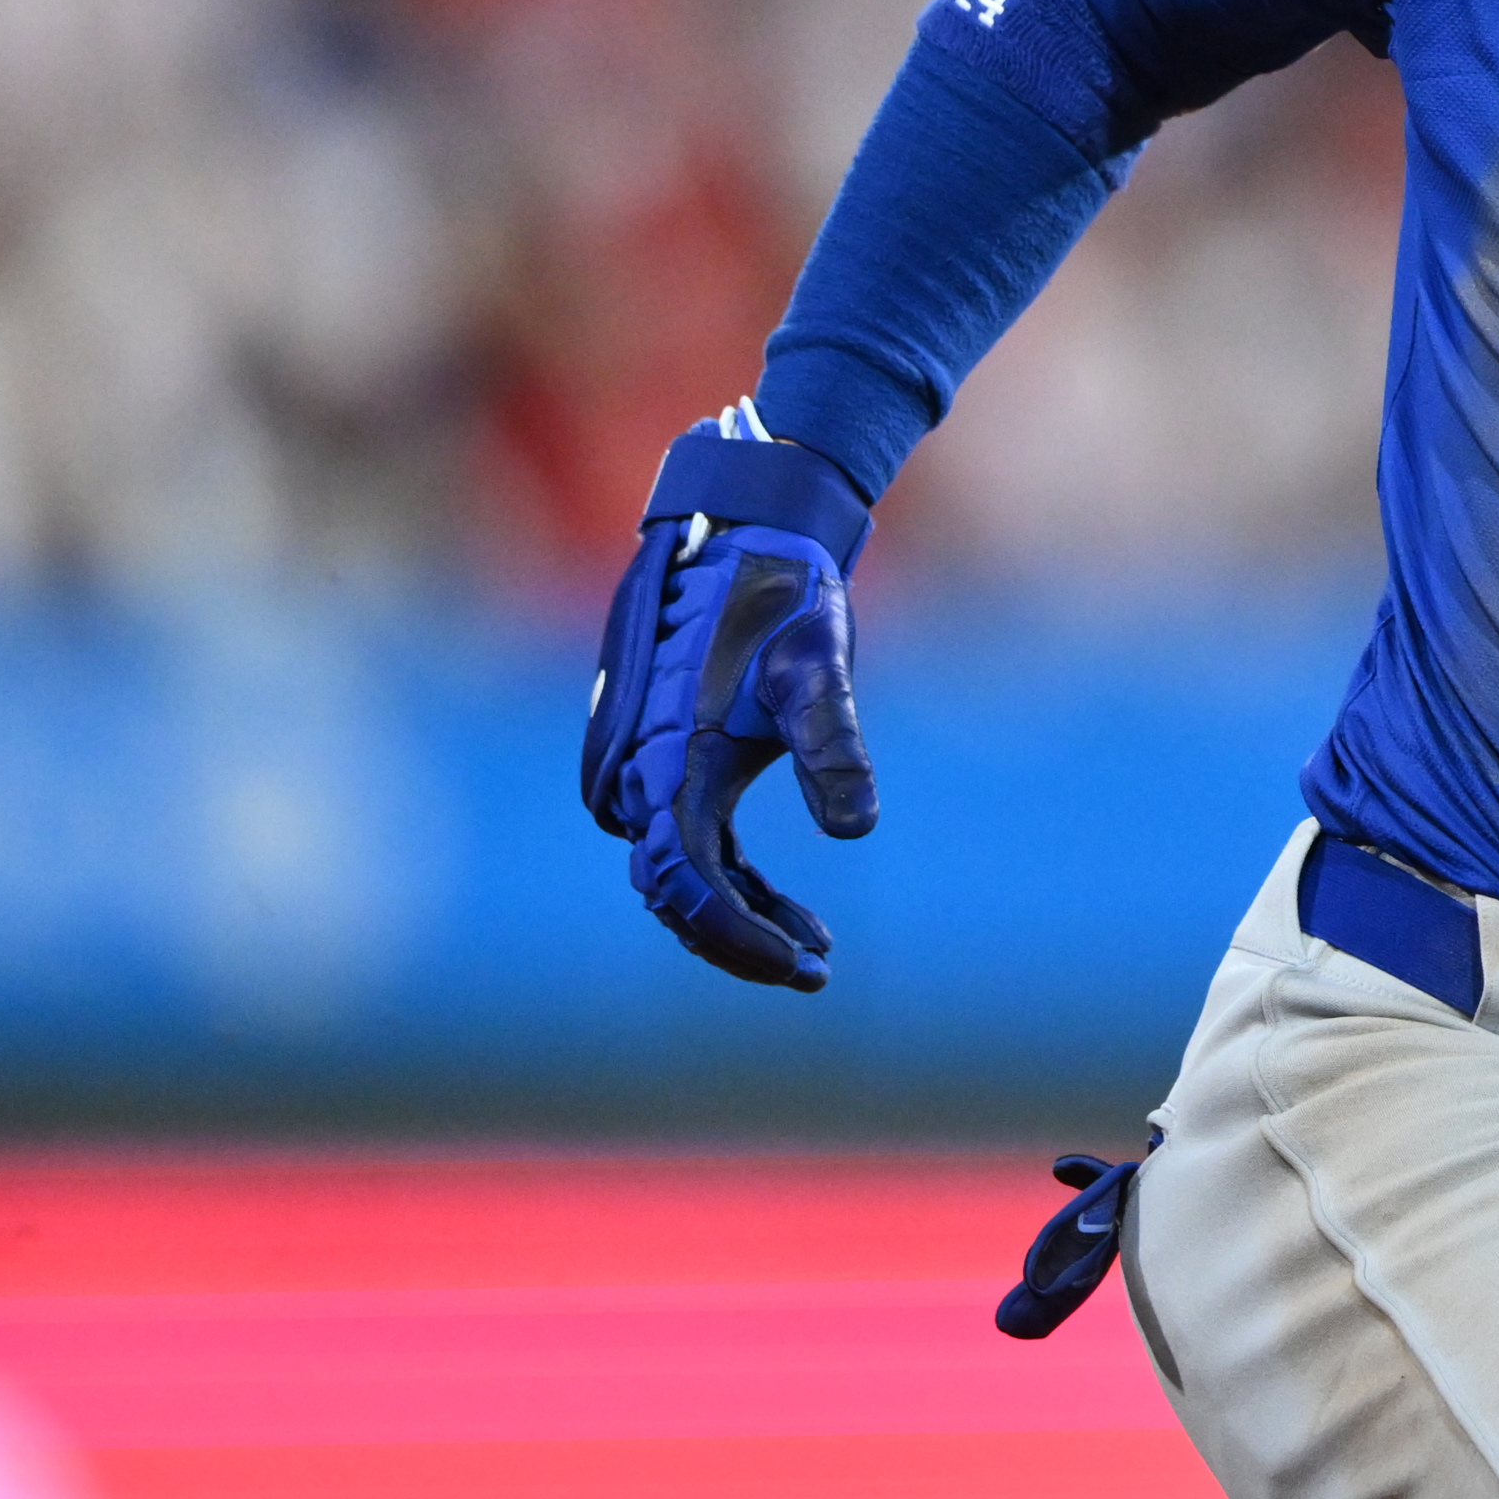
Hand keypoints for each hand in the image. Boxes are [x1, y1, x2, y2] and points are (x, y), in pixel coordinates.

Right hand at [580, 409, 880, 990]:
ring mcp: (649, 764)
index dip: (737, 935)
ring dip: (740, 916)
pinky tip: (793, 910)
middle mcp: (642, 770)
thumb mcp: (817, 666)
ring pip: (682, 873)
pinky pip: (690, 844)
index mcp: (668, 756)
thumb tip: (856, 830)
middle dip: (739, 939)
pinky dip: (735, 883)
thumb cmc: (783, 595)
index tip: (801, 966)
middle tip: (812, 969)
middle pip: (675, 891)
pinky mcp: (671, 756)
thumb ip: (831, 745)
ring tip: (813, 947)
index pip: (687, 881)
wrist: (747, 529)